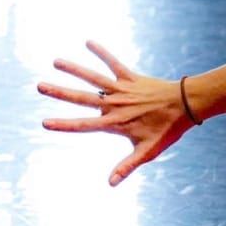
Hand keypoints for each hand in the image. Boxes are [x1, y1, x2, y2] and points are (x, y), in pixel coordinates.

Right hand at [37, 42, 195, 186]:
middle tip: (39, 86)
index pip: (83, 125)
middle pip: (81, 98)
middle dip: (59, 92)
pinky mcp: (131, 77)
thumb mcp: (148, 151)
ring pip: (94, 77)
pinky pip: (114, 63)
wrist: (187, 105)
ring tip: (56, 61)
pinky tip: (88, 42)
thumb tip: (111, 184)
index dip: (63, 125)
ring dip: (74, 69)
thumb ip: (127, 166)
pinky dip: (102, 52)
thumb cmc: (167, 130)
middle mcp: (114, 104)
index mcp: (115, 123)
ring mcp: (122, 89)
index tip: (44, 122)